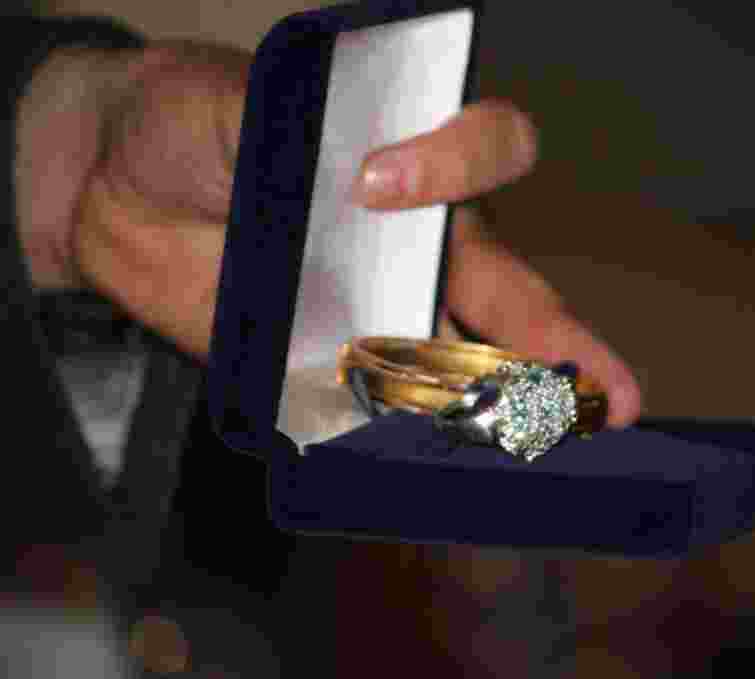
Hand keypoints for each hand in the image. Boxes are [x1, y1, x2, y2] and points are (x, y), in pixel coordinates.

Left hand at [17, 40, 641, 426]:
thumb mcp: (250, 98)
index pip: (486, 160)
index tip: (374, 182)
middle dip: (568, 351)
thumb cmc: (196, 121)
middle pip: (509, 299)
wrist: (114, 184)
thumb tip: (348, 185)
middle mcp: (411, 250)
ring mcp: (373, 315)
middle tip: (609, 401)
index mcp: (411, 172)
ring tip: (540, 452)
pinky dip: (406, 445)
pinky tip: (436, 473)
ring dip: (502, 411)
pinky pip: (376, 413)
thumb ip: (303, 132)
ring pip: (459, 368)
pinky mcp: (317, 367)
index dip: (456, 166)